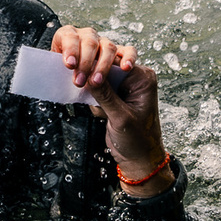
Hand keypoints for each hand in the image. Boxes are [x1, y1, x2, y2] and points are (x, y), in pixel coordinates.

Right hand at [52, 26, 169, 194]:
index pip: (116, 61)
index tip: (79, 72)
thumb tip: (89, 76)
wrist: (140, 158)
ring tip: (85, 94)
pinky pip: (97, 85)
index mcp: (143, 78)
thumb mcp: (121, 118)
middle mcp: (134, 78)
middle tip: (78, 83)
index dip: (97, 65)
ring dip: (90, 84)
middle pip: (107, 63)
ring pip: (99, 73)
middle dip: (92, 73)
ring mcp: (124, 86)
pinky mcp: (114, 95)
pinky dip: (91, 93)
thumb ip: (105, 96)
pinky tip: (91, 103)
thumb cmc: (138, 139)